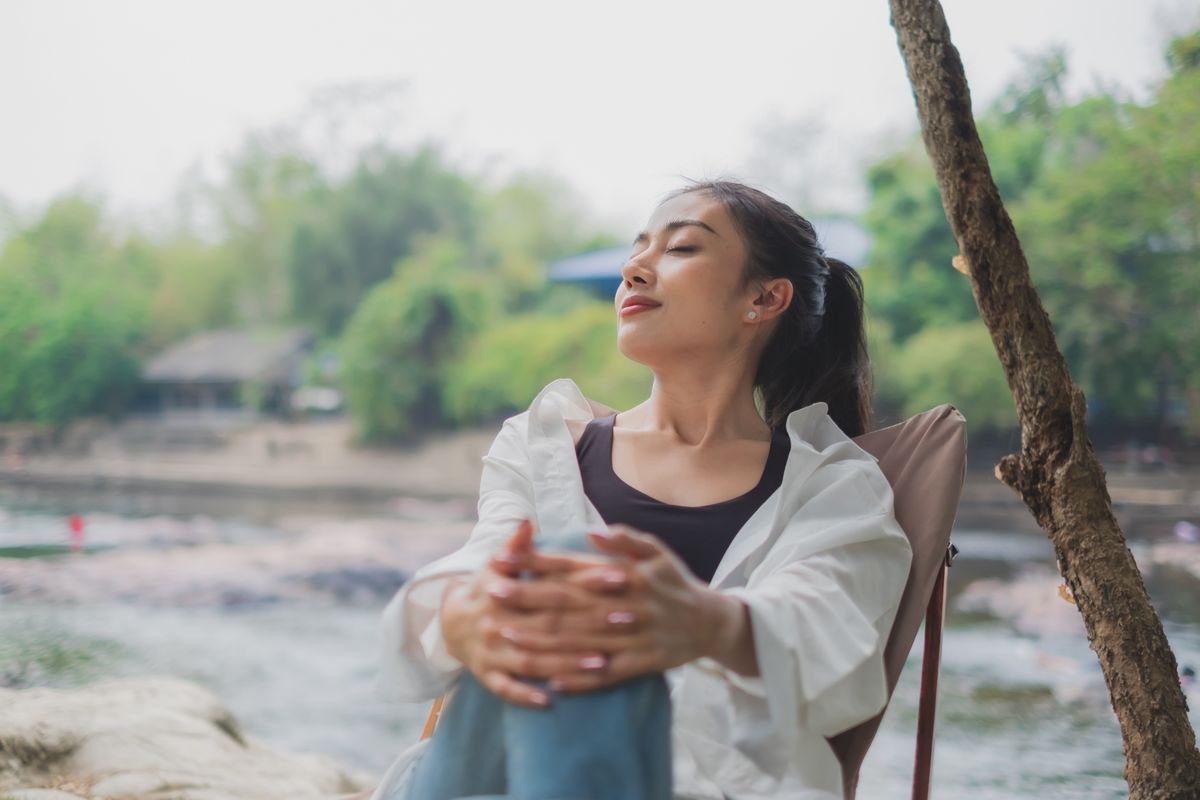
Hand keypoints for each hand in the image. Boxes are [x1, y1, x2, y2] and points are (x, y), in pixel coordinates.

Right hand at [439, 519, 626, 707]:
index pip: (550, 584)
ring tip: (602, 663)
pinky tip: (551, 701)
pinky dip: (526, 696)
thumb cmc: (485, 589)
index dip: (585, 580)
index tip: (619, 576)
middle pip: (548, 623)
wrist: (448, 624)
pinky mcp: (486, 676)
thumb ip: (514, 545)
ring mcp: (490, 651)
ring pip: (532, 660)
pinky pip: (506, 689)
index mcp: (501, 589)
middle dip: (589, 622)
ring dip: (567, 662)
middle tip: (627, 619)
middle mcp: (496, 621)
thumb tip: (526, 521)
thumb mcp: (495, 564)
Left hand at [488, 524, 751, 692]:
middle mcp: (627, 604)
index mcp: (626, 573)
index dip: (536, 562)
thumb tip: (591, 530)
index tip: (503, 559)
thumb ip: (624, 539)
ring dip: (541, 639)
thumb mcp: (656, 550)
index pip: (572, 566)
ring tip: (506, 636)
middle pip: (569, 602)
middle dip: (527, 597)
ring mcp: (634, 636)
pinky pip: (607, 675)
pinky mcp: (642, 664)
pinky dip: (579, 679)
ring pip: (580, 640)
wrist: (711, 623)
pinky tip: (550, 680)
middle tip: (491, 593)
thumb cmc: (674, 582)